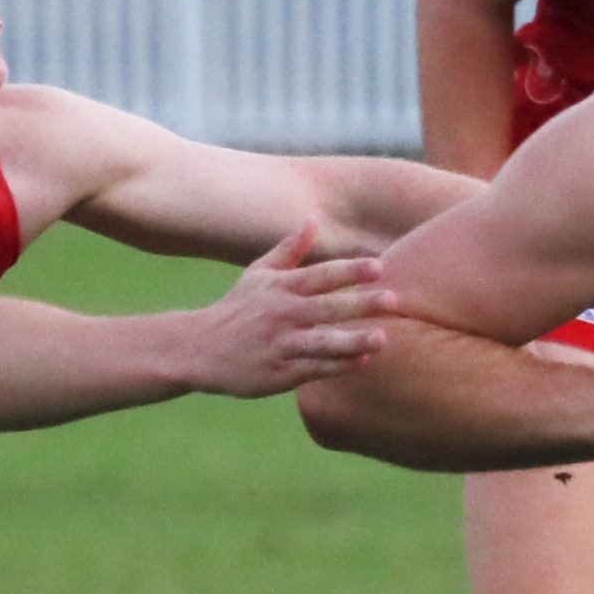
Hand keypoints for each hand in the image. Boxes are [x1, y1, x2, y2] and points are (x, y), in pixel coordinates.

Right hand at [191, 223, 396, 397]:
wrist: (200, 349)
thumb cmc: (238, 308)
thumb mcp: (258, 274)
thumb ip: (290, 249)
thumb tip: (314, 220)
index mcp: (281, 287)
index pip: (320, 275)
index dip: (349, 271)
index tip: (378, 266)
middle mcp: (283, 314)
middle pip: (327, 307)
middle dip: (361, 303)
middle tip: (394, 300)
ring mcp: (282, 345)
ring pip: (322, 343)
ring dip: (352, 341)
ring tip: (381, 339)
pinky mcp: (280, 373)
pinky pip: (315, 369)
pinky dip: (338, 366)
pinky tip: (363, 361)